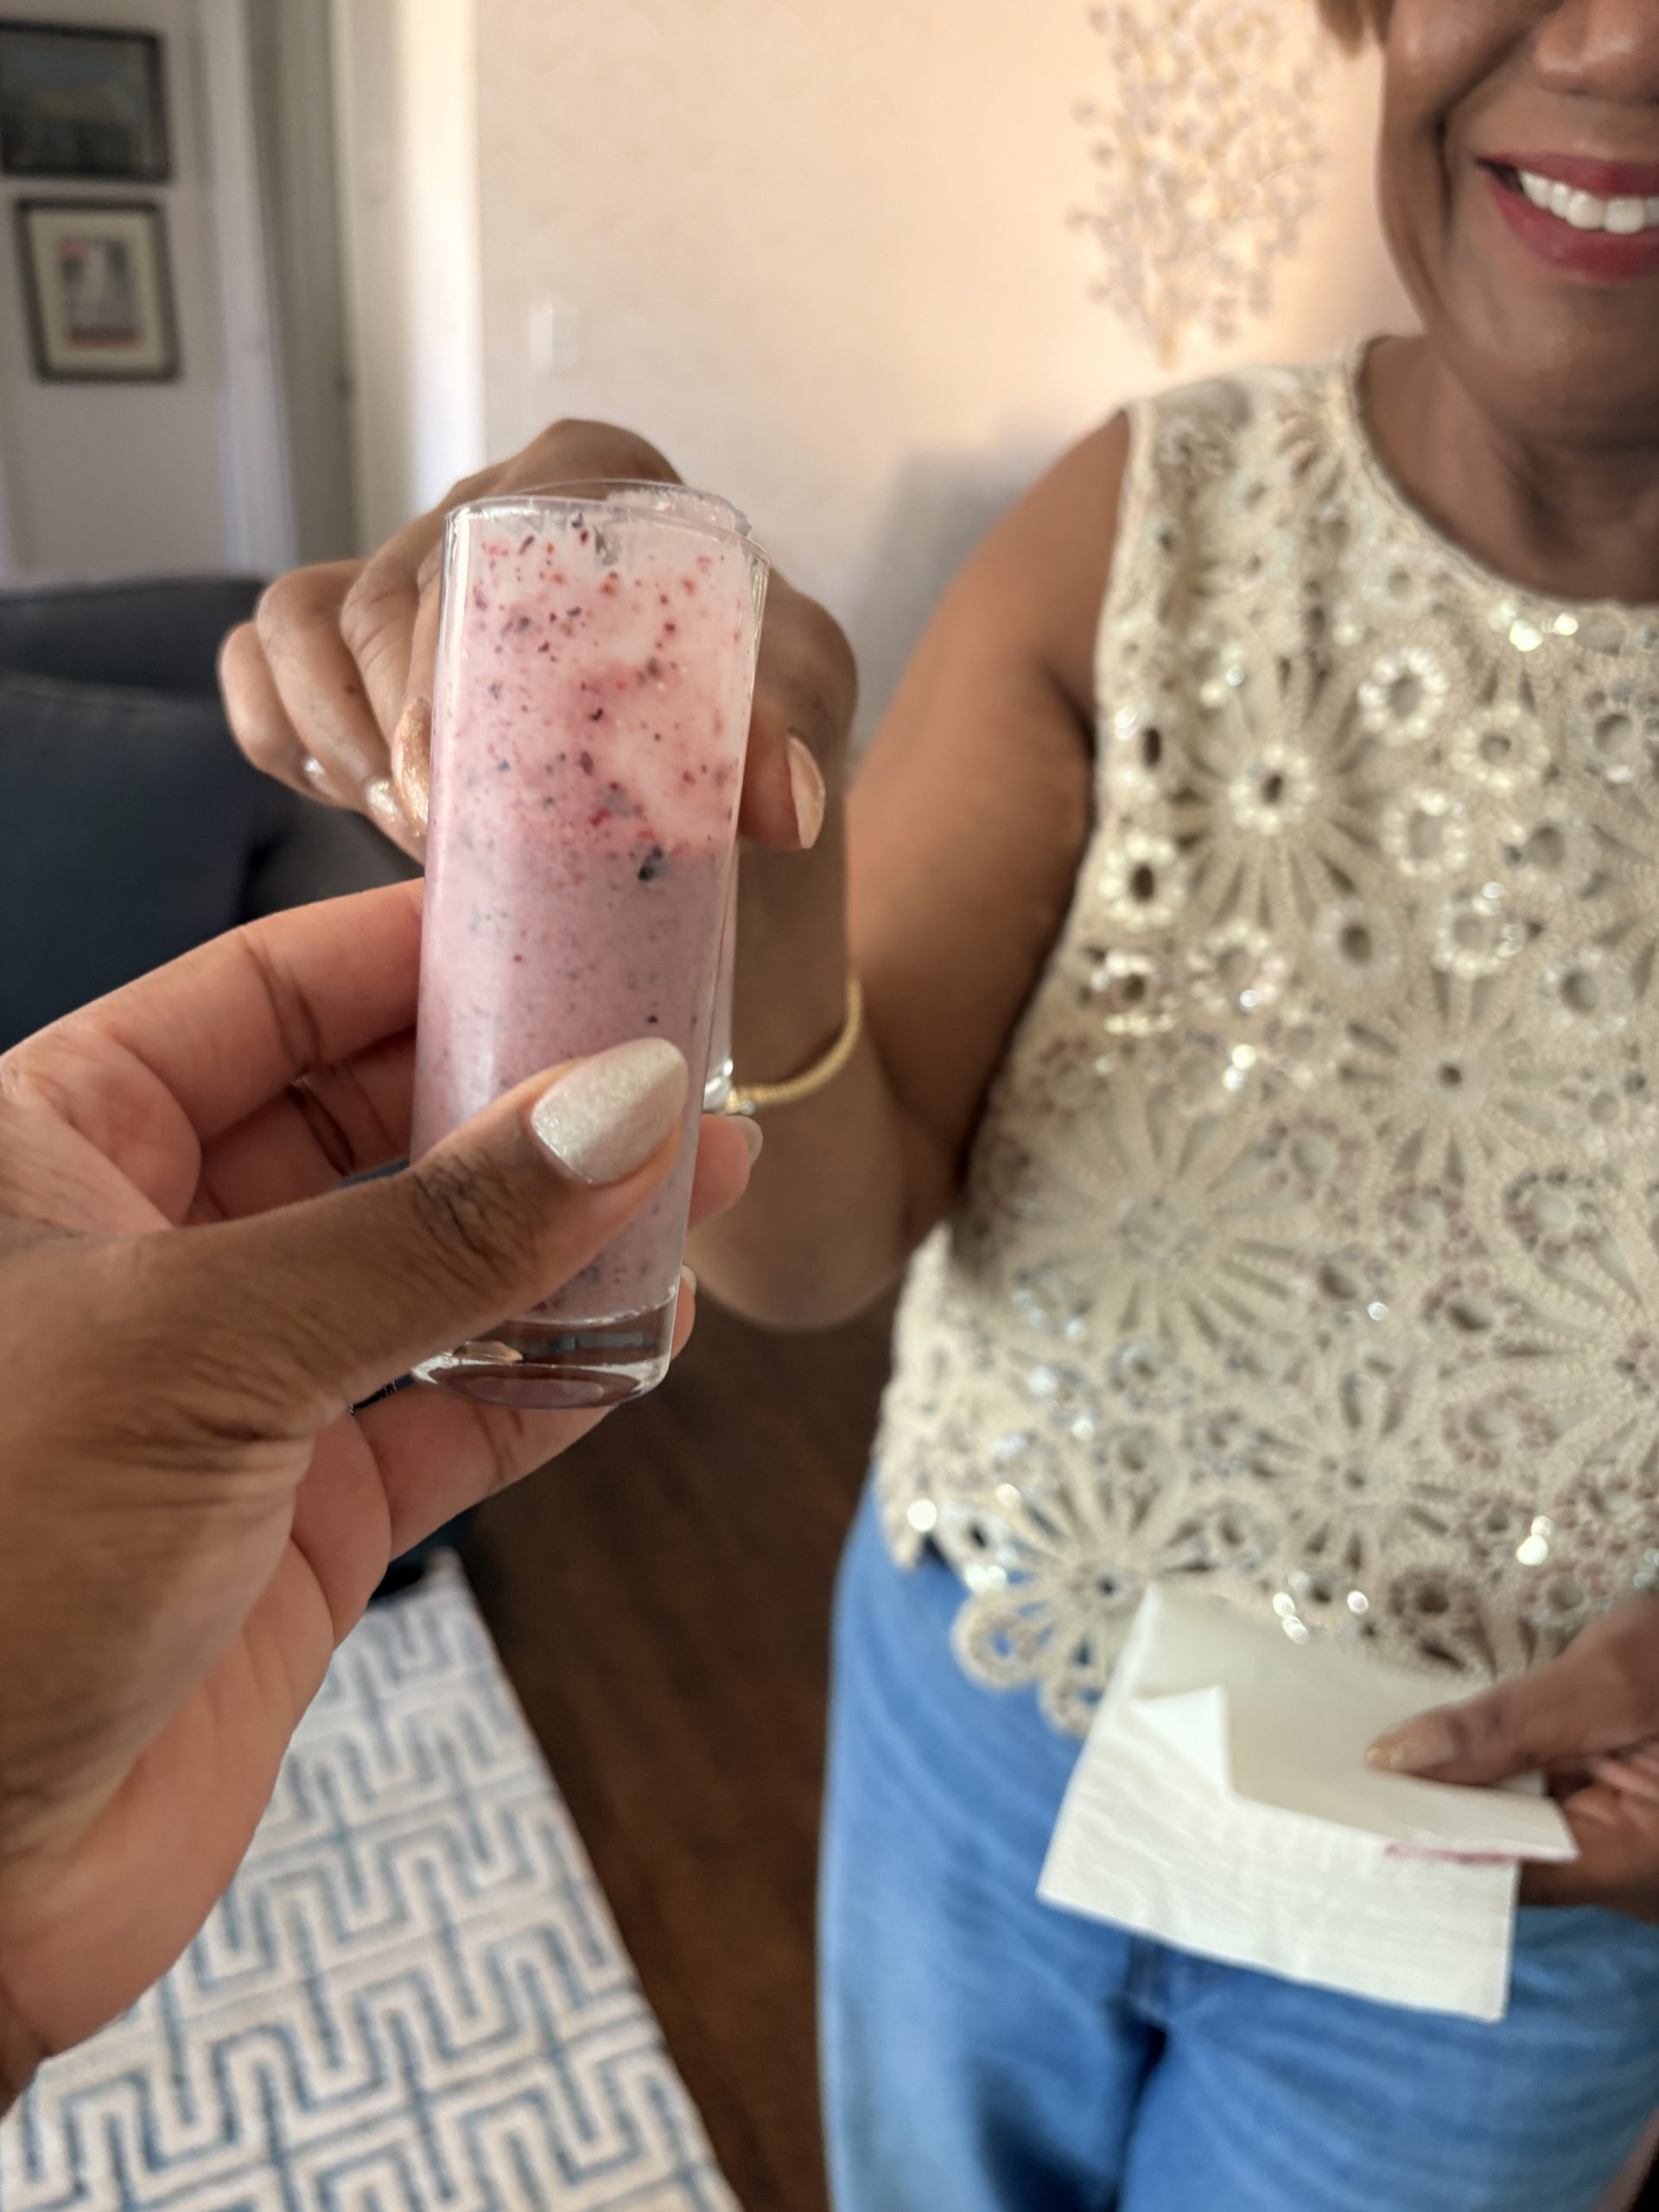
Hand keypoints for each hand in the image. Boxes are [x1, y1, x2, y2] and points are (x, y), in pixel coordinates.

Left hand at [0, 883, 754, 2102]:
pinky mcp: (306, 1512)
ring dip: (563, 1234)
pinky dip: (558, 1374)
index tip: (568, 920)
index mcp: (57, 1148)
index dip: (419, 951)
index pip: (264, 995)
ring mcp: (237, 1383)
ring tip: (700, 1182)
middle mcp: (152, 1249)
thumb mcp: (204, 1350)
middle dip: (519, 1094)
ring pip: (434, 1267)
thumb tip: (622, 1105)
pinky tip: (648, 1333)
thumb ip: (430, 1233)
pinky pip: (460, 1408)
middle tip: (668, 1062)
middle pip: (369, 1120)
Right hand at [219, 424, 856, 868]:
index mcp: (587, 479)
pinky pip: (259, 665)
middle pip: (381, 596)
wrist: (717, 795)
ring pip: (300, 620)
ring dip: (335, 736)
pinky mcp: (349, 647)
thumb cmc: (751, 716)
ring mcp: (405, 572)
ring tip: (407, 826)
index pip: (480, 539)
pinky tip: (349, 796)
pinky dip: (280, 733)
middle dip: (398, 729)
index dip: (451, 664)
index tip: (468, 781)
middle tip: (447, 837)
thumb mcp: (797, 700)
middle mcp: (484, 510)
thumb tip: (779, 797)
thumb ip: (793, 723)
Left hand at [1370, 1599, 1658, 1917]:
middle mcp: (1635, 1877)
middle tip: (1337, 1784)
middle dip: (1432, 1817)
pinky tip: (1429, 1752)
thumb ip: (1507, 1726)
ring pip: (1518, 1831)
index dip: (1427, 1843)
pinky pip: (1538, 1807)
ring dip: (1455, 1795)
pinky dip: (1490, 1779)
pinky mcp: (1613, 1812)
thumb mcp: (1612, 1681)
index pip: (1512, 1874)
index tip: (1349, 1813)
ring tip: (1367, 1765)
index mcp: (1646, 1865)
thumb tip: (1396, 1757)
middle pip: (1511, 1858)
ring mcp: (1623, 1845)